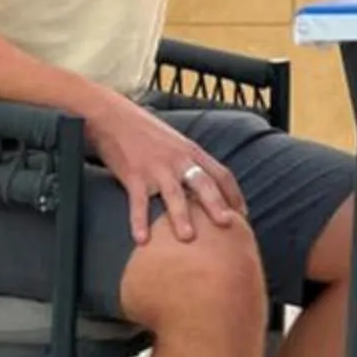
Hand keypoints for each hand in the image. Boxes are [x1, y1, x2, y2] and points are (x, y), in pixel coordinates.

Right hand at [88, 93, 246, 244]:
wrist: (113, 117)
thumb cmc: (145, 131)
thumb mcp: (175, 142)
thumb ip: (190, 161)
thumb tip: (204, 185)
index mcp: (191, 151)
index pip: (220, 173)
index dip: (233, 195)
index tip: (243, 215)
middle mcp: (178, 160)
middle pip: (203, 183)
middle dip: (217, 204)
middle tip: (228, 225)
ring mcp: (156, 168)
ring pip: (173, 194)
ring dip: (181, 216)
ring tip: (187, 237)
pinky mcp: (133, 175)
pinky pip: (138, 202)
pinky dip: (139, 221)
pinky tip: (142, 239)